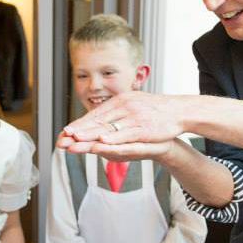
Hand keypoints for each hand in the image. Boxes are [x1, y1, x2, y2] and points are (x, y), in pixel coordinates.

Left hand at [59, 92, 185, 152]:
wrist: (179, 111)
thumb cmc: (154, 111)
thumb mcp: (133, 105)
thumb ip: (117, 111)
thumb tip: (101, 120)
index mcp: (120, 101)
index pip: (96, 114)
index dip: (80, 123)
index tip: (66, 131)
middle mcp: (124, 106)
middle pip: (98, 120)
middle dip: (79, 130)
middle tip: (64, 137)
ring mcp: (134, 116)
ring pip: (108, 127)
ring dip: (91, 135)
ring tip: (76, 140)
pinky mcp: (144, 128)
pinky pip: (125, 134)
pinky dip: (113, 138)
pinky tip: (102, 141)